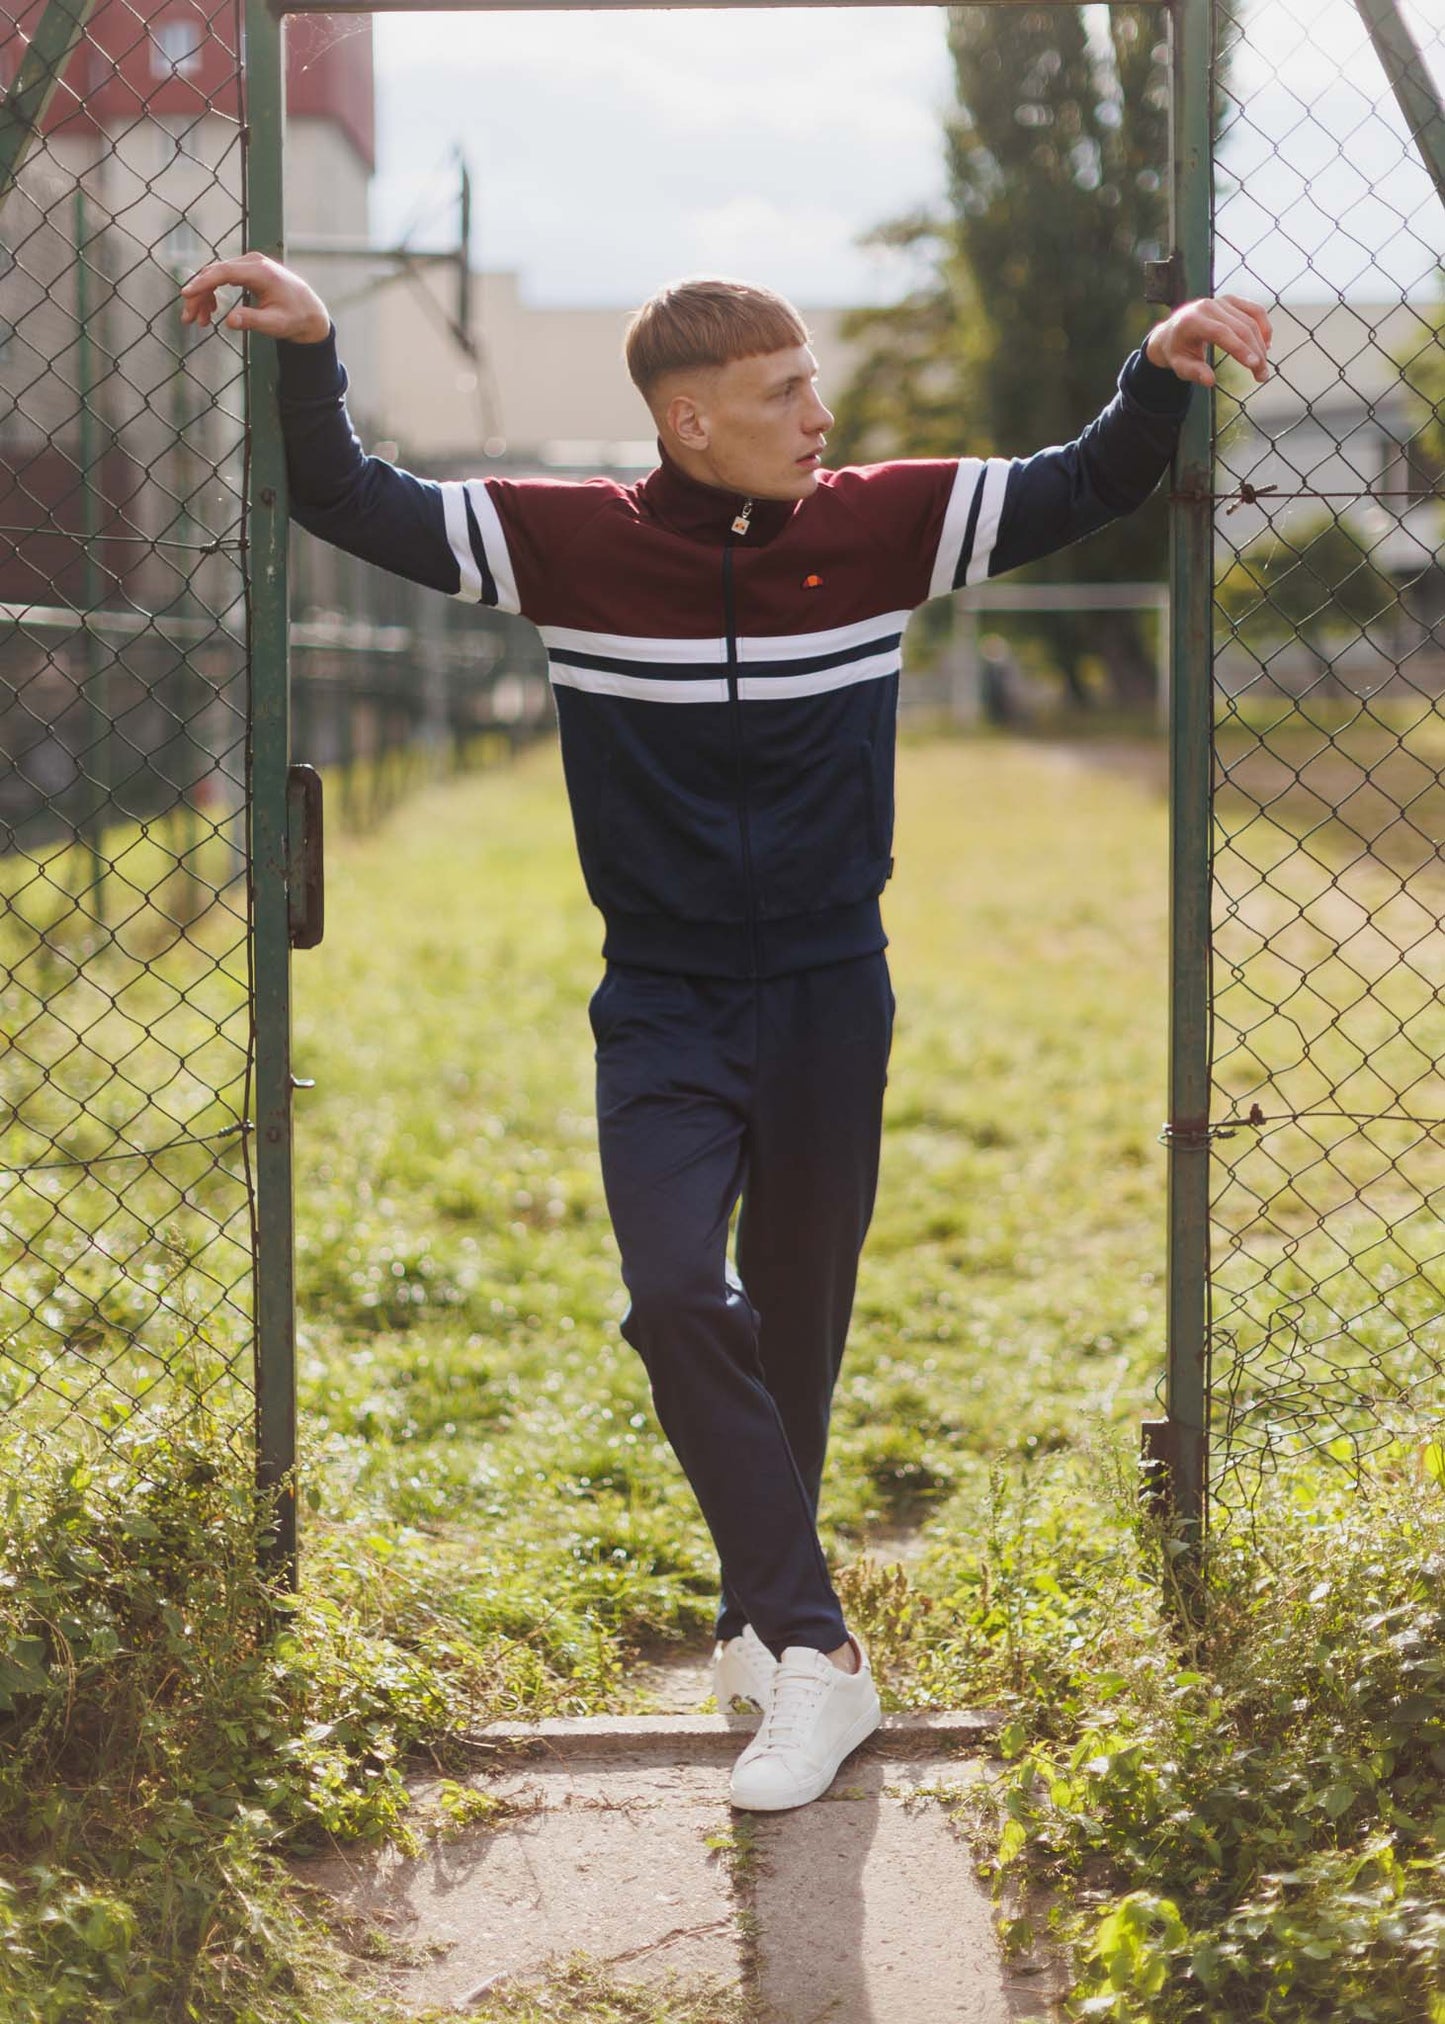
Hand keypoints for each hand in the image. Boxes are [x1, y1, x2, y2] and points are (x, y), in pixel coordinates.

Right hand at [179, 250, 330, 342]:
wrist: (309, 310)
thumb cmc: (294, 318)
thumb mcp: (275, 324)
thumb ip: (253, 321)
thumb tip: (229, 321)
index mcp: (261, 272)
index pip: (224, 272)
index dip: (202, 283)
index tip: (186, 294)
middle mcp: (253, 262)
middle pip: (215, 273)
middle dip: (198, 295)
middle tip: (188, 319)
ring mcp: (249, 264)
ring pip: (216, 275)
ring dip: (203, 297)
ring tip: (199, 322)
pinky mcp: (247, 270)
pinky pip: (223, 278)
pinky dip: (213, 293)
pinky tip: (210, 312)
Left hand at [1144, 294, 1271, 386]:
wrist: (1173, 331)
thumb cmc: (1177, 351)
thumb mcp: (1179, 365)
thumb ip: (1193, 372)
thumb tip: (1210, 381)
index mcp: (1192, 320)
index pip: (1221, 332)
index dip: (1240, 348)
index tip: (1254, 365)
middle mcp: (1208, 306)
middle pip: (1240, 327)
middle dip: (1255, 352)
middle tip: (1262, 376)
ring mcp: (1222, 301)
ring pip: (1251, 320)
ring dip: (1262, 344)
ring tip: (1263, 367)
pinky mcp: (1232, 300)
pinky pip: (1255, 311)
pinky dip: (1264, 327)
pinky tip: (1266, 345)